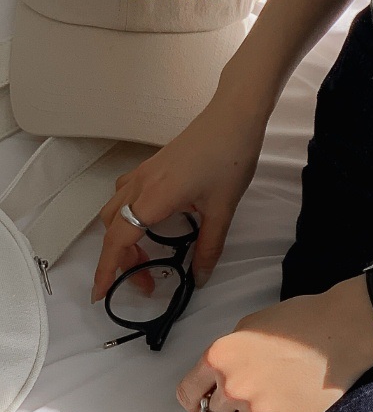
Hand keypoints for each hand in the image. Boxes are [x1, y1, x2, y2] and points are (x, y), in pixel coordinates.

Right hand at [91, 88, 271, 304]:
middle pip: (112, 228)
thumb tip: (200, 277)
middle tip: (146, 281)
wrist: (234, 117)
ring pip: (114, 211)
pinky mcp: (151, 167)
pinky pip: (125, 196)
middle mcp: (140, 185)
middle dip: (120, 260)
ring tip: (147, 258)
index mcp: (153, 198)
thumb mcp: (223, 210)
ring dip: (122, 238)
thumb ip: (210, 247)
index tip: (100, 293)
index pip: (119, 240)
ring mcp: (142, 173)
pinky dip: (128, 217)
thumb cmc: (230, 158)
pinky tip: (152, 225)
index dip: (107, 269)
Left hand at [175, 276, 372, 411]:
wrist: (344, 330)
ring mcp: (259, 410)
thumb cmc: (299, 321)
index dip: (197, 398)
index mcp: (218, 357)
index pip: (187, 395)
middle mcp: (233, 386)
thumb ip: (227, 354)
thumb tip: (215, 378)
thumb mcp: (250, 326)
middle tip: (243, 404)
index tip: (207, 400)